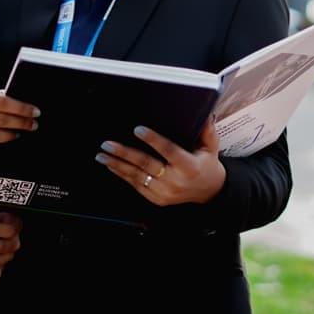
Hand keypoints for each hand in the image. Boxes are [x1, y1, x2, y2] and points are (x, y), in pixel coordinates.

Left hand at [94, 118, 225, 206]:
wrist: (209, 192)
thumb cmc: (207, 166)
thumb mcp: (211, 147)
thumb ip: (206, 131)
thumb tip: (205, 114)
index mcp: (189, 166)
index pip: (169, 150)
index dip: (153, 140)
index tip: (138, 130)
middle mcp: (175, 180)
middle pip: (146, 164)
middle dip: (125, 153)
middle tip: (108, 144)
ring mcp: (165, 192)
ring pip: (137, 176)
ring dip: (117, 165)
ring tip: (102, 155)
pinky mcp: (157, 199)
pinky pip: (137, 186)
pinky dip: (123, 175)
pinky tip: (112, 166)